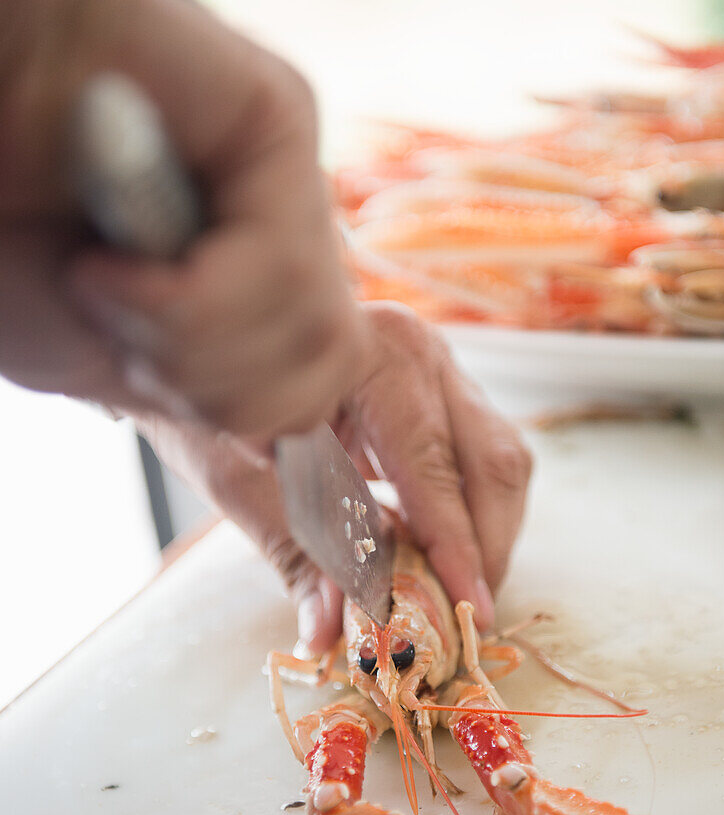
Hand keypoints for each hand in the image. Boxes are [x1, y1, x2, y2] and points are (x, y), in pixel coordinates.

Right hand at [0, 0, 366, 433]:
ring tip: (108, 283)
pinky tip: (114, 260)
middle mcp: (280, 231)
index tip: (141, 369)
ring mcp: (285, 178)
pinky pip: (285, 264)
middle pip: (328, 366)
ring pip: (319, 329)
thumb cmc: (1, 233)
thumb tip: (286, 423)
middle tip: (126, 329)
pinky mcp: (276, 120)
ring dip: (191, 341)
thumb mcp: (98, 363)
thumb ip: (208, 396)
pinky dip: (188, 295)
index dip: (234, 415)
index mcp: (253, 286)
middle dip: (213, 388)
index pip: (314, 390)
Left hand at [137, 304, 531, 649]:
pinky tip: (446, 557)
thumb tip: (327, 632)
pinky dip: (474, 514)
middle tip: (469, 617)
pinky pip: (484, 459)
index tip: (470, 610)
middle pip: (493, 461)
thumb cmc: (213, 406)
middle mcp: (423, 353)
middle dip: (487, 549)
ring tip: (459, 594)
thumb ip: (295, 553)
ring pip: (503, 461)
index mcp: (373, 358)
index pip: (433, 467)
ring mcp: (441, 367)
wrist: (205, 347)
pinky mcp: (443, 393)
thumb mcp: (242, 481)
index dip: (456, 547)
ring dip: (490, 534)